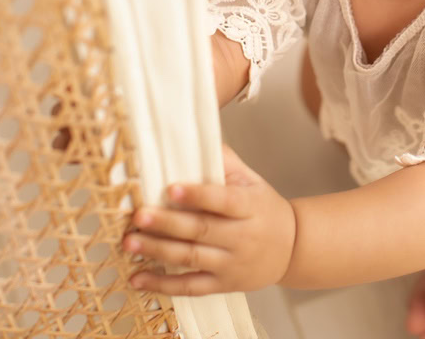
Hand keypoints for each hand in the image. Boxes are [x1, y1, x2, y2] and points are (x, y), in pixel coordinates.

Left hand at [122, 142, 295, 295]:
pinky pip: (190, 286)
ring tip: (130, 242)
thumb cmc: (265, 210)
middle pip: (201, 230)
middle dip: (167, 223)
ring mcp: (231, 264)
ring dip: (157, 251)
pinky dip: (163, 285)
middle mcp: (242, 237)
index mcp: (250, 207)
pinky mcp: (222, 284)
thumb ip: (227, 162)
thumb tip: (198, 138)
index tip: (171, 188)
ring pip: (191, 257)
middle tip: (139, 215)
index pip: (223, 201)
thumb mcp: (253, 182)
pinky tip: (138, 278)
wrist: (294, 249)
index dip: (198, 195)